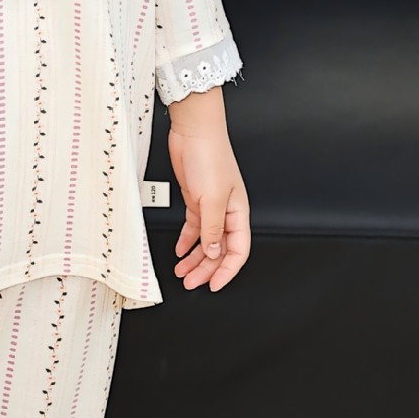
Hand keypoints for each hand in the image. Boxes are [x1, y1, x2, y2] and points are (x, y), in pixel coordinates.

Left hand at [166, 85, 249, 290]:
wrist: (194, 132)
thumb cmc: (210, 157)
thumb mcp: (212, 199)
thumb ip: (212, 228)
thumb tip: (214, 252)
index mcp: (238, 213)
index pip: (238, 250)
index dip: (227, 270)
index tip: (214, 284)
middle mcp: (226, 212)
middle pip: (219, 249)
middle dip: (206, 268)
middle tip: (191, 282)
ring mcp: (210, 206)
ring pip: (205, 241)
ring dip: (194, 258)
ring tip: (182, 272)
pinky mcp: (195, 200)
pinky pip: (193, 227)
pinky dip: (187, 241)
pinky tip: (180, 251)